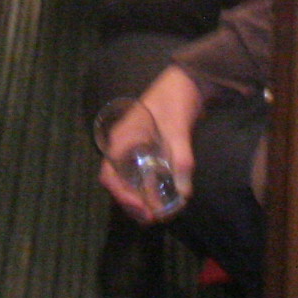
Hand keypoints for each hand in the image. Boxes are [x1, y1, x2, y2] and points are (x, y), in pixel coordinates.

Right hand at [96, 67, 201, 222]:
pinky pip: (142, 174)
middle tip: (152, 218)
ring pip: (130, 180)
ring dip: (141, 198)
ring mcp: (135, 148)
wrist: (188, 79)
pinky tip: (165, 196)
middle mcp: (123, 146)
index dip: (122, 196)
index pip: (109, 175)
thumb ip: (181, 160)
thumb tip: (184, 193)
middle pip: (118, 183)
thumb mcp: (178, 130)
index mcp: (122, 139)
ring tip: (158, 213)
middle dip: (132, 203)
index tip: (142, 209)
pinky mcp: (148, 149)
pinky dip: (150, 188)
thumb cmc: (175, 99)